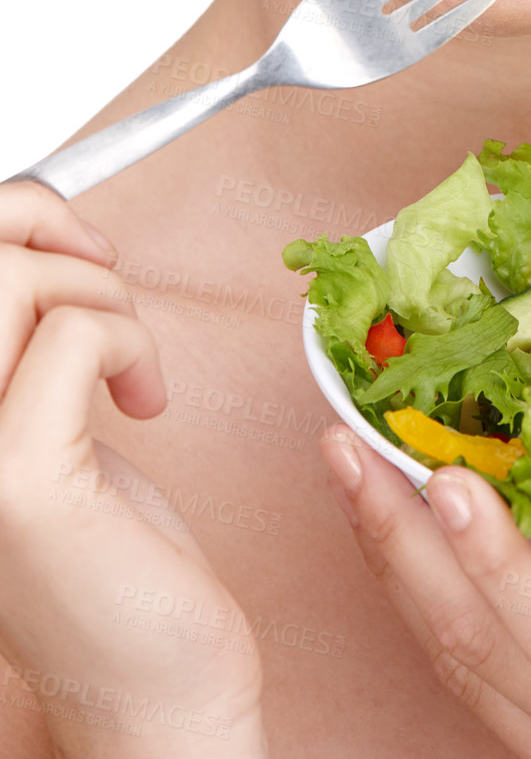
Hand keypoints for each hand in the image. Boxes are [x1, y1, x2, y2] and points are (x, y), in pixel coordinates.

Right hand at [0, 182, 265, 757]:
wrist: (148, 680)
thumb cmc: (104, 551)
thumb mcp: (41, 415)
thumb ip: (16, 335)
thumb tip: (34, 230)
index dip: (16, 218)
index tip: (72, 252)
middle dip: (53, 238)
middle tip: (104, 284)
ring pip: (18, 280)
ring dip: (101, 297)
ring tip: (128, 362)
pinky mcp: (15, 478)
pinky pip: (78, 334)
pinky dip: (131, 342)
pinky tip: (146, 402)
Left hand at [320, 424, 530, 758]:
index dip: (503, 572)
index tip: (448, 483)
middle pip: (484, 655)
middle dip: (399, 549)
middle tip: (341, 446)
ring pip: (461, 675)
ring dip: (394, 574)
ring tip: (349, 475)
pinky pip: (475, 695)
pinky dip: (428, 616)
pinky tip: (403, 552)